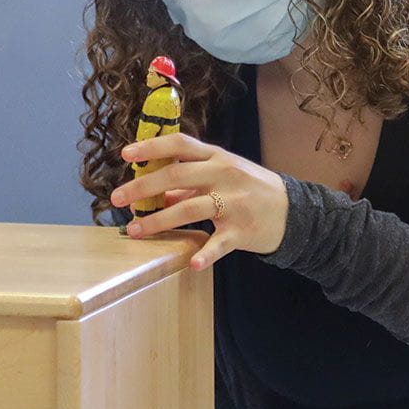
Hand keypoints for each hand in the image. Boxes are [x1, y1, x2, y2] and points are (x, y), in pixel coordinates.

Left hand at [111, 133, 288, 271]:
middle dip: (142, 187)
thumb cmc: (248, 188)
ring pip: (190, 208)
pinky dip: (205, 253)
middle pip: (176, 176)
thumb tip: (152, 194)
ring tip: (134, 231)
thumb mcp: (221, 176)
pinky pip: (220, 242)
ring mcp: (234, 202)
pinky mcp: (242, 230)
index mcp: (216, 157)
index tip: (126, 155)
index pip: (180, 144)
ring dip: (158, 220)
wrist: (292, 210)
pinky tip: (191, 263)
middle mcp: (223, 175)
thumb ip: (187, 184)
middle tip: (116, 198)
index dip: (152, 147)